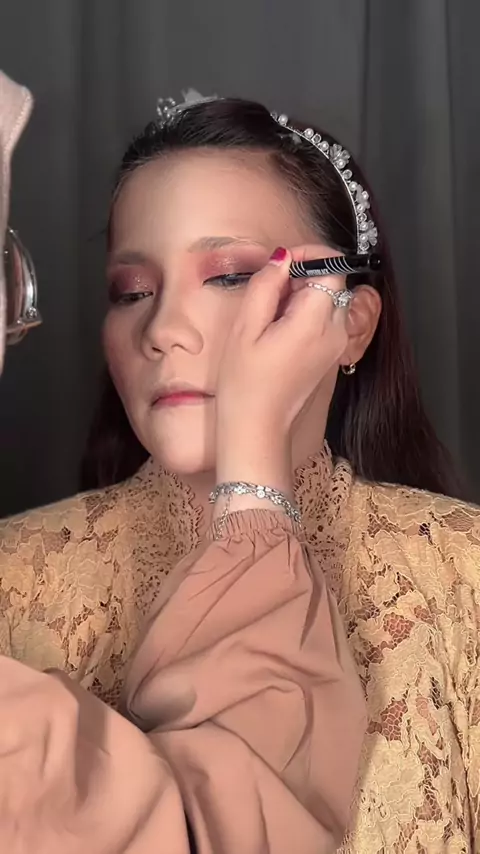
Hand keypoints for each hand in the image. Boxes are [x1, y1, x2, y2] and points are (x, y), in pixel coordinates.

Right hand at [215, 246, 349, 495]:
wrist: (257, 428)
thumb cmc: (245, 383)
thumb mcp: (245, 327)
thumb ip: (266, 285)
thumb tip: (281, 258)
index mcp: (316, 322)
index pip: (332, 266)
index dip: (307, 255)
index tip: (280, 263)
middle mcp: (335, 331)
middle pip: (332, 282)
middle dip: (302, 275)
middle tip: (268, 291)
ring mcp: (336, 345)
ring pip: (329, 300)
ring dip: (302, 295)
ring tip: (270, 314)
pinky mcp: (330, 355)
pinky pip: (325, 320)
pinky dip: (305, 314)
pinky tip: (278, 331)